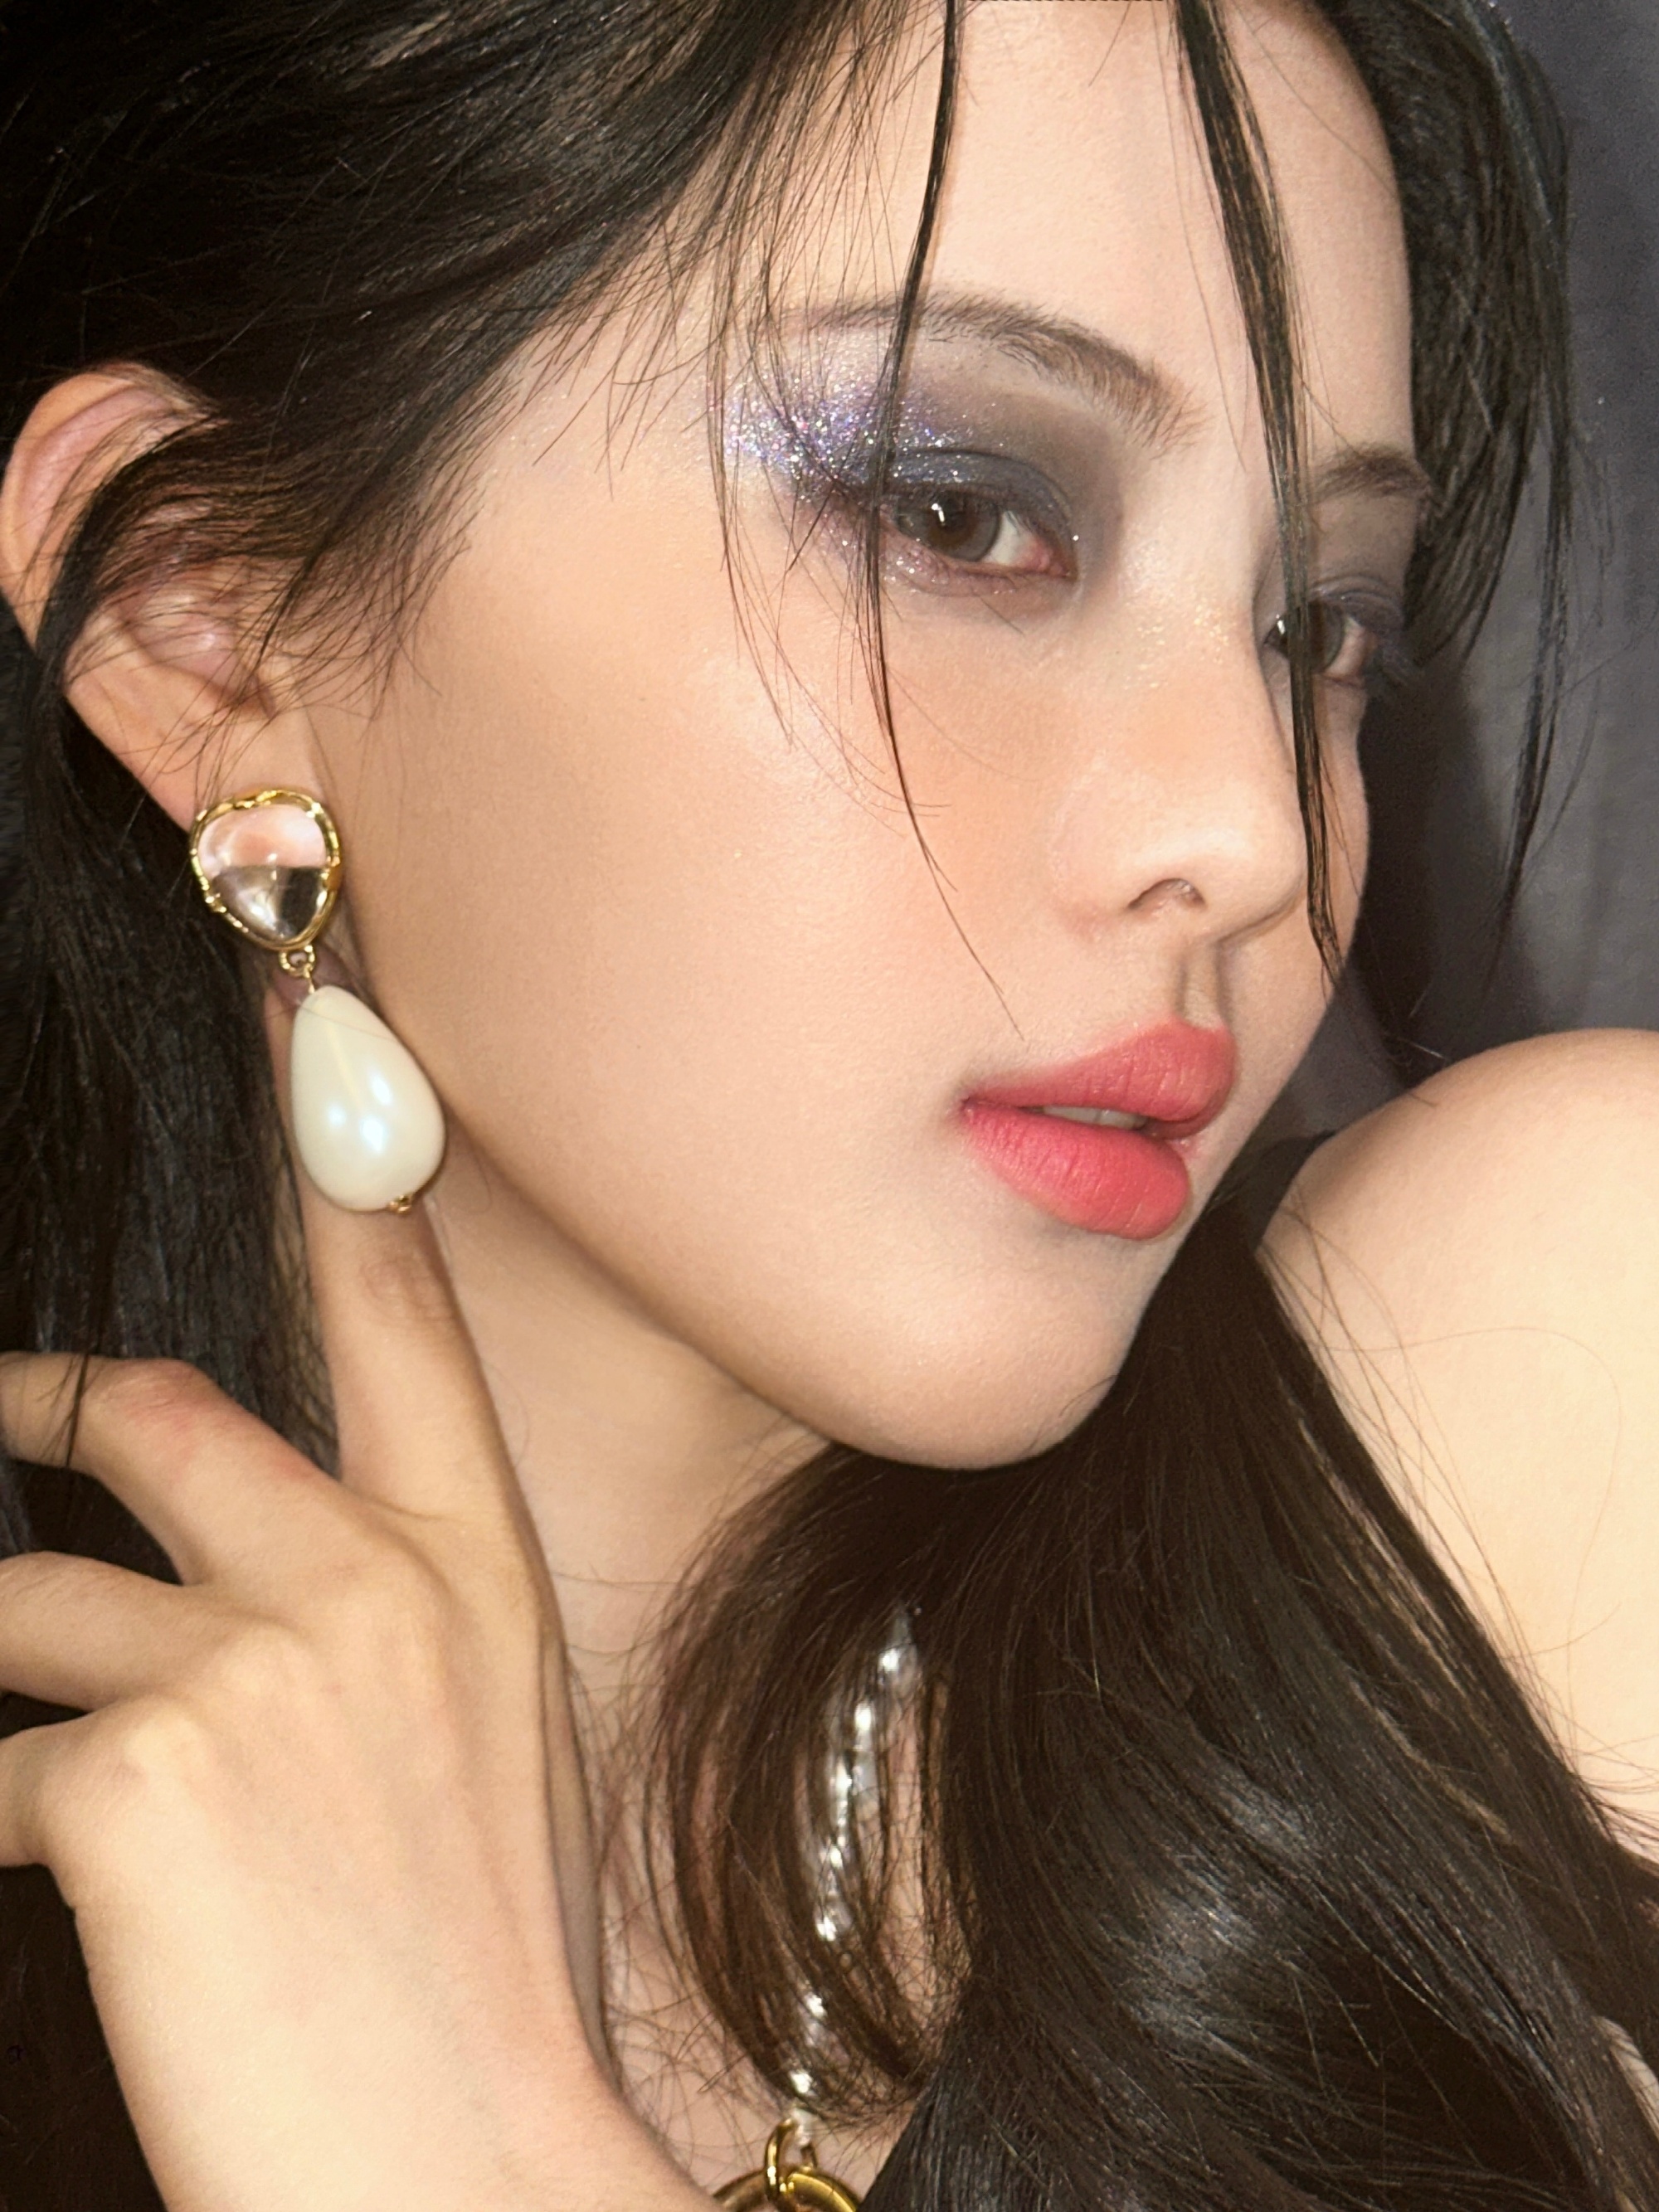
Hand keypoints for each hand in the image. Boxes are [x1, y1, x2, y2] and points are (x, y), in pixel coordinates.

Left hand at [0, 1037, 708, 2209]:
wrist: (471, 2166)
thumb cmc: (479, 1969)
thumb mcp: (476, 1744)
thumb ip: (381, 1621)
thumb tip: (252, 1574)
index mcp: (474, 1568)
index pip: (396, 1316)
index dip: (345, 1165)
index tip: (313, 1013)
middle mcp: (370, 1581)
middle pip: (163, 1415)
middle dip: (57, 1408)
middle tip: (13, 1410)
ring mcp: (251, 1664)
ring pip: (40, 1609)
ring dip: (20, 1689)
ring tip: (64, 1781)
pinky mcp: (130, 1774)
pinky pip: (1, 1770)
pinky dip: (13, 1832)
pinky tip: (89, 1921)